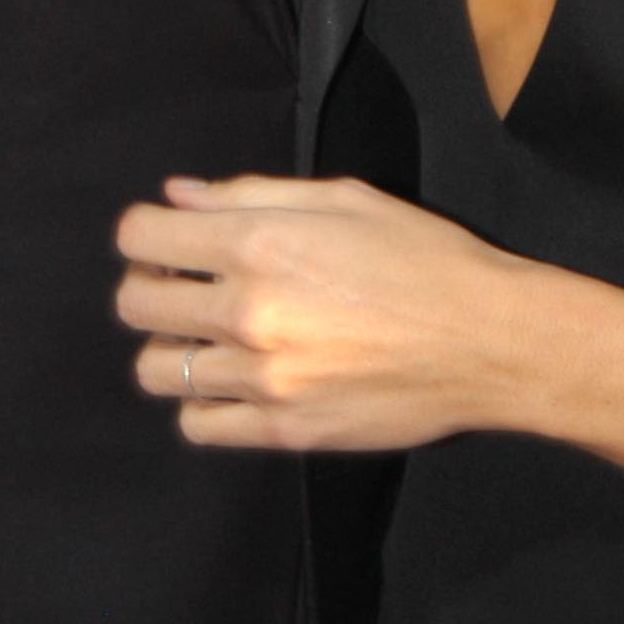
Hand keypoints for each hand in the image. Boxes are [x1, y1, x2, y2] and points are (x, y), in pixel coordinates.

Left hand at [115, 173, 527, 452]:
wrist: (488, 340)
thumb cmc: (425, 259)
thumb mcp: (344, 199)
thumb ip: (252, 193)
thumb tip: (182, 196)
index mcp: (260, 243)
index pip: (141, 236)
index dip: (146, 233)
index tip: (166, 241)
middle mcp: (250, 311)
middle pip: (135, 304)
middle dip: (150, 286)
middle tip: (185, 286)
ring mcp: (264, 377)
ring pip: (157, 370)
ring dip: (173, 348)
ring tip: (210, 338)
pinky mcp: (285, 429)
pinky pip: (198, 425)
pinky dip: (203, 403)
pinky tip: (234, 381)